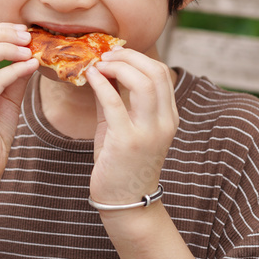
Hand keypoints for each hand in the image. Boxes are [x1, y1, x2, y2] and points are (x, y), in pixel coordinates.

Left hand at [85, 49, 178, 206]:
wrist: (125, 203)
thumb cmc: (122, 163)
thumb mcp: (123, 126)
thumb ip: (115, 99)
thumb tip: (100, 70)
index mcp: (169, 117)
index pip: (162, 73)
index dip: (138, 57)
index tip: (116, 54)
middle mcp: (164, 122)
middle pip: (155, 72)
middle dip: (128, 57)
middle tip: (106, 55)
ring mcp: (148, 132)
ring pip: (142, 83)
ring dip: (117, 67)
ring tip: (98, 64)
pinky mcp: (127, 142)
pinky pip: (115, 103)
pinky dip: (101, 84)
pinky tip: (89, 76)